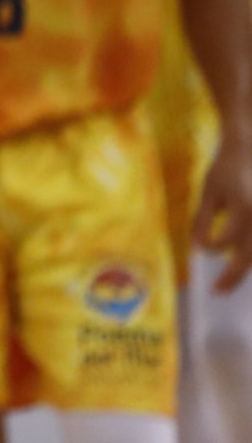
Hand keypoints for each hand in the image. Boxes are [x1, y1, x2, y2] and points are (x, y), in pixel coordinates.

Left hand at [197, 129, 251, 291]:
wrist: (248, 150)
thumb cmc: (225, 169)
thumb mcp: (208, 191)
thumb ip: (202, 219)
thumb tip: (195, 248)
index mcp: (243, 208)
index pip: (227, 240)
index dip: (212, 247)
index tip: (200, 250)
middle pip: (249, 255)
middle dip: (233, 276)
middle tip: (217, 291)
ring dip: (245, 270)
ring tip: (229, 283)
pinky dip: (251, 255)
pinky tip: (241, 264)